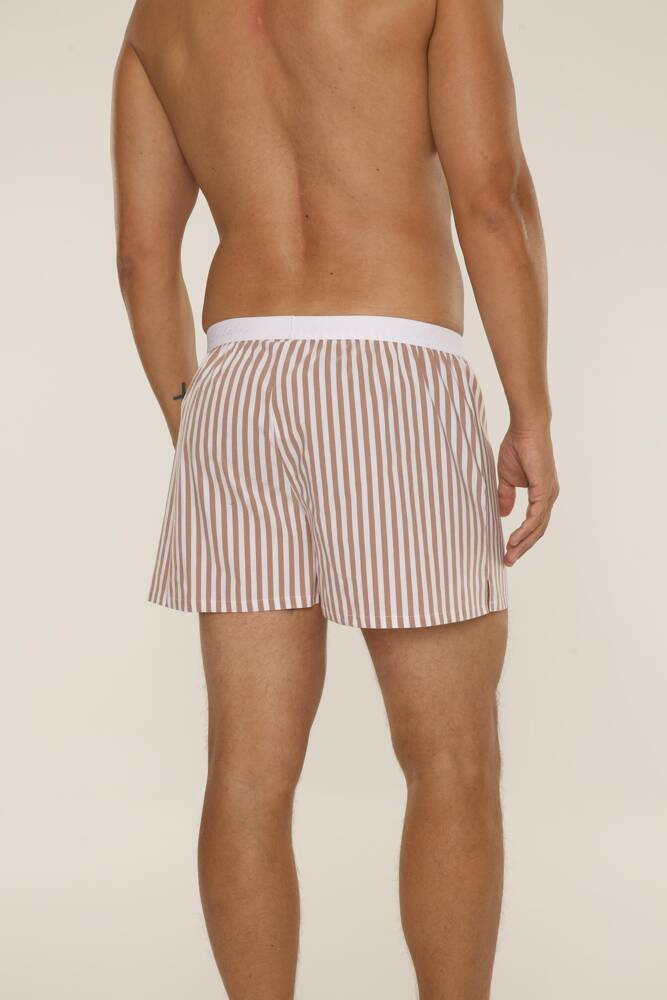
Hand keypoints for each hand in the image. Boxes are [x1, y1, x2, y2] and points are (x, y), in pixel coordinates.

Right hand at [497, 426, 558, 565]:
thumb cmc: (518, 447)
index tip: (507, 550)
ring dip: (523, 543)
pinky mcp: (545, 489)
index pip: (534, 524)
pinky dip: (525, 530)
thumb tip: (504, 514)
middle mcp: (549, 497)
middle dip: (522, 547)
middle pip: (538, 531)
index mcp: (542, 494)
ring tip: (509, 555)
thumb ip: (506, 496)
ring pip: (538, 527)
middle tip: (508, 560)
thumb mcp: (507, 478)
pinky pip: (536, 516)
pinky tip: (514, 539)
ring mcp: (549, 494)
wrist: (526, 428)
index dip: (522, 539)